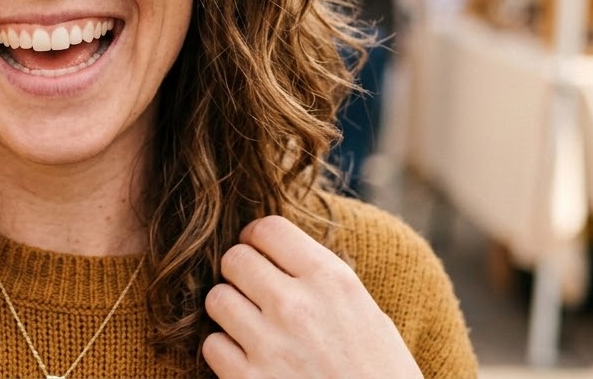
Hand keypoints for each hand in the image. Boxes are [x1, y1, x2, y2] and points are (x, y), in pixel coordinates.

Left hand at [202, 215, 421, 377]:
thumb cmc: (381, 375)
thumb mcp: (367, 314)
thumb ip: (321, 281)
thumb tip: (279, 253)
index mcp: (332, 281)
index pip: (269, 229)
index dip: (257, 238)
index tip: (260, 252)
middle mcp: (297, 306)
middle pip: (234, 258)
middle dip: (240, 272)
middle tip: (253, 291)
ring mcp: (270, 345)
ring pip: (217, 299)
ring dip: (229, 310)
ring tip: (251, 325)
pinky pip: (212, 345)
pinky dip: (225, 351)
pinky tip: (249, 358)